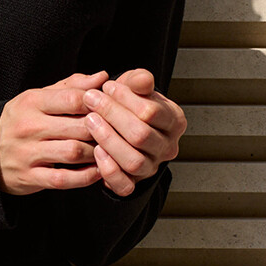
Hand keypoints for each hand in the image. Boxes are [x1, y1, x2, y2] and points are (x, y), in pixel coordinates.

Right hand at [0, 71, 114, 195]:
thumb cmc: (21, 120)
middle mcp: (28, 126)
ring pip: (74, 152)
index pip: (73, 99)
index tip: (112, 109)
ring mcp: (28, 153)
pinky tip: (98, 170)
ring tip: (109, 151)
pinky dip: (86, 176)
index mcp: (31, 102)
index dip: (98, 103)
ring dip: (97, 153)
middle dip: (103, 130)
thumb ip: (71, 87)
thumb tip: (103, 77)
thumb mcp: (38, 97)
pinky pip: (64, 179)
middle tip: (118, 133)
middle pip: (78, 127)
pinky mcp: (29, 177)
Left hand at [79, 66, 187, 195]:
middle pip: (141, 136)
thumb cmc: (129, 104)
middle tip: (91, 100)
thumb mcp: (135, 86)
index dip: (126, 98)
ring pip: (133, 161)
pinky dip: (109, 170)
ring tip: (90, 121)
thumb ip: (139, 81)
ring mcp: (152, 168)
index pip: (151, 112)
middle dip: (112, 115)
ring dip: (108, 139)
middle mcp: (167, 148)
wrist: (122, 126)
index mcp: (174, 122)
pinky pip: (124, 185)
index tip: (107, 87)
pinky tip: (96, 150)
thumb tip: (142, 80)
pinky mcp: (134, 183)